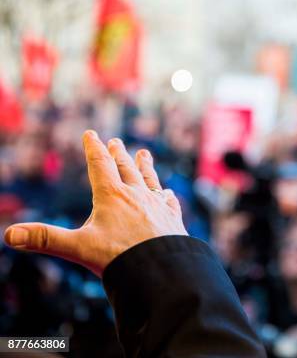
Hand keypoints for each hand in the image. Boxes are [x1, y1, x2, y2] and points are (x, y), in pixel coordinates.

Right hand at [3, 130, 187, 275]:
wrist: (161, 270)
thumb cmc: (119, 258)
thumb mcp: (78, 248)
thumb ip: (45, 239)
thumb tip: (9, 235)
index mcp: (112, 196)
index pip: (100, 165)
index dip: (94, 149)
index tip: (91, 134)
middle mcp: (136, 196)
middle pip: (126, 169)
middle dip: (118, 155)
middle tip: (115, 142)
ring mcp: (157, 206)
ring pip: (149, 181)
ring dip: (145, 167)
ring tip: (144, 154)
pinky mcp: (172, 220)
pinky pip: (169, 202)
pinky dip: (167, 195)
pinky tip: (169, 193)